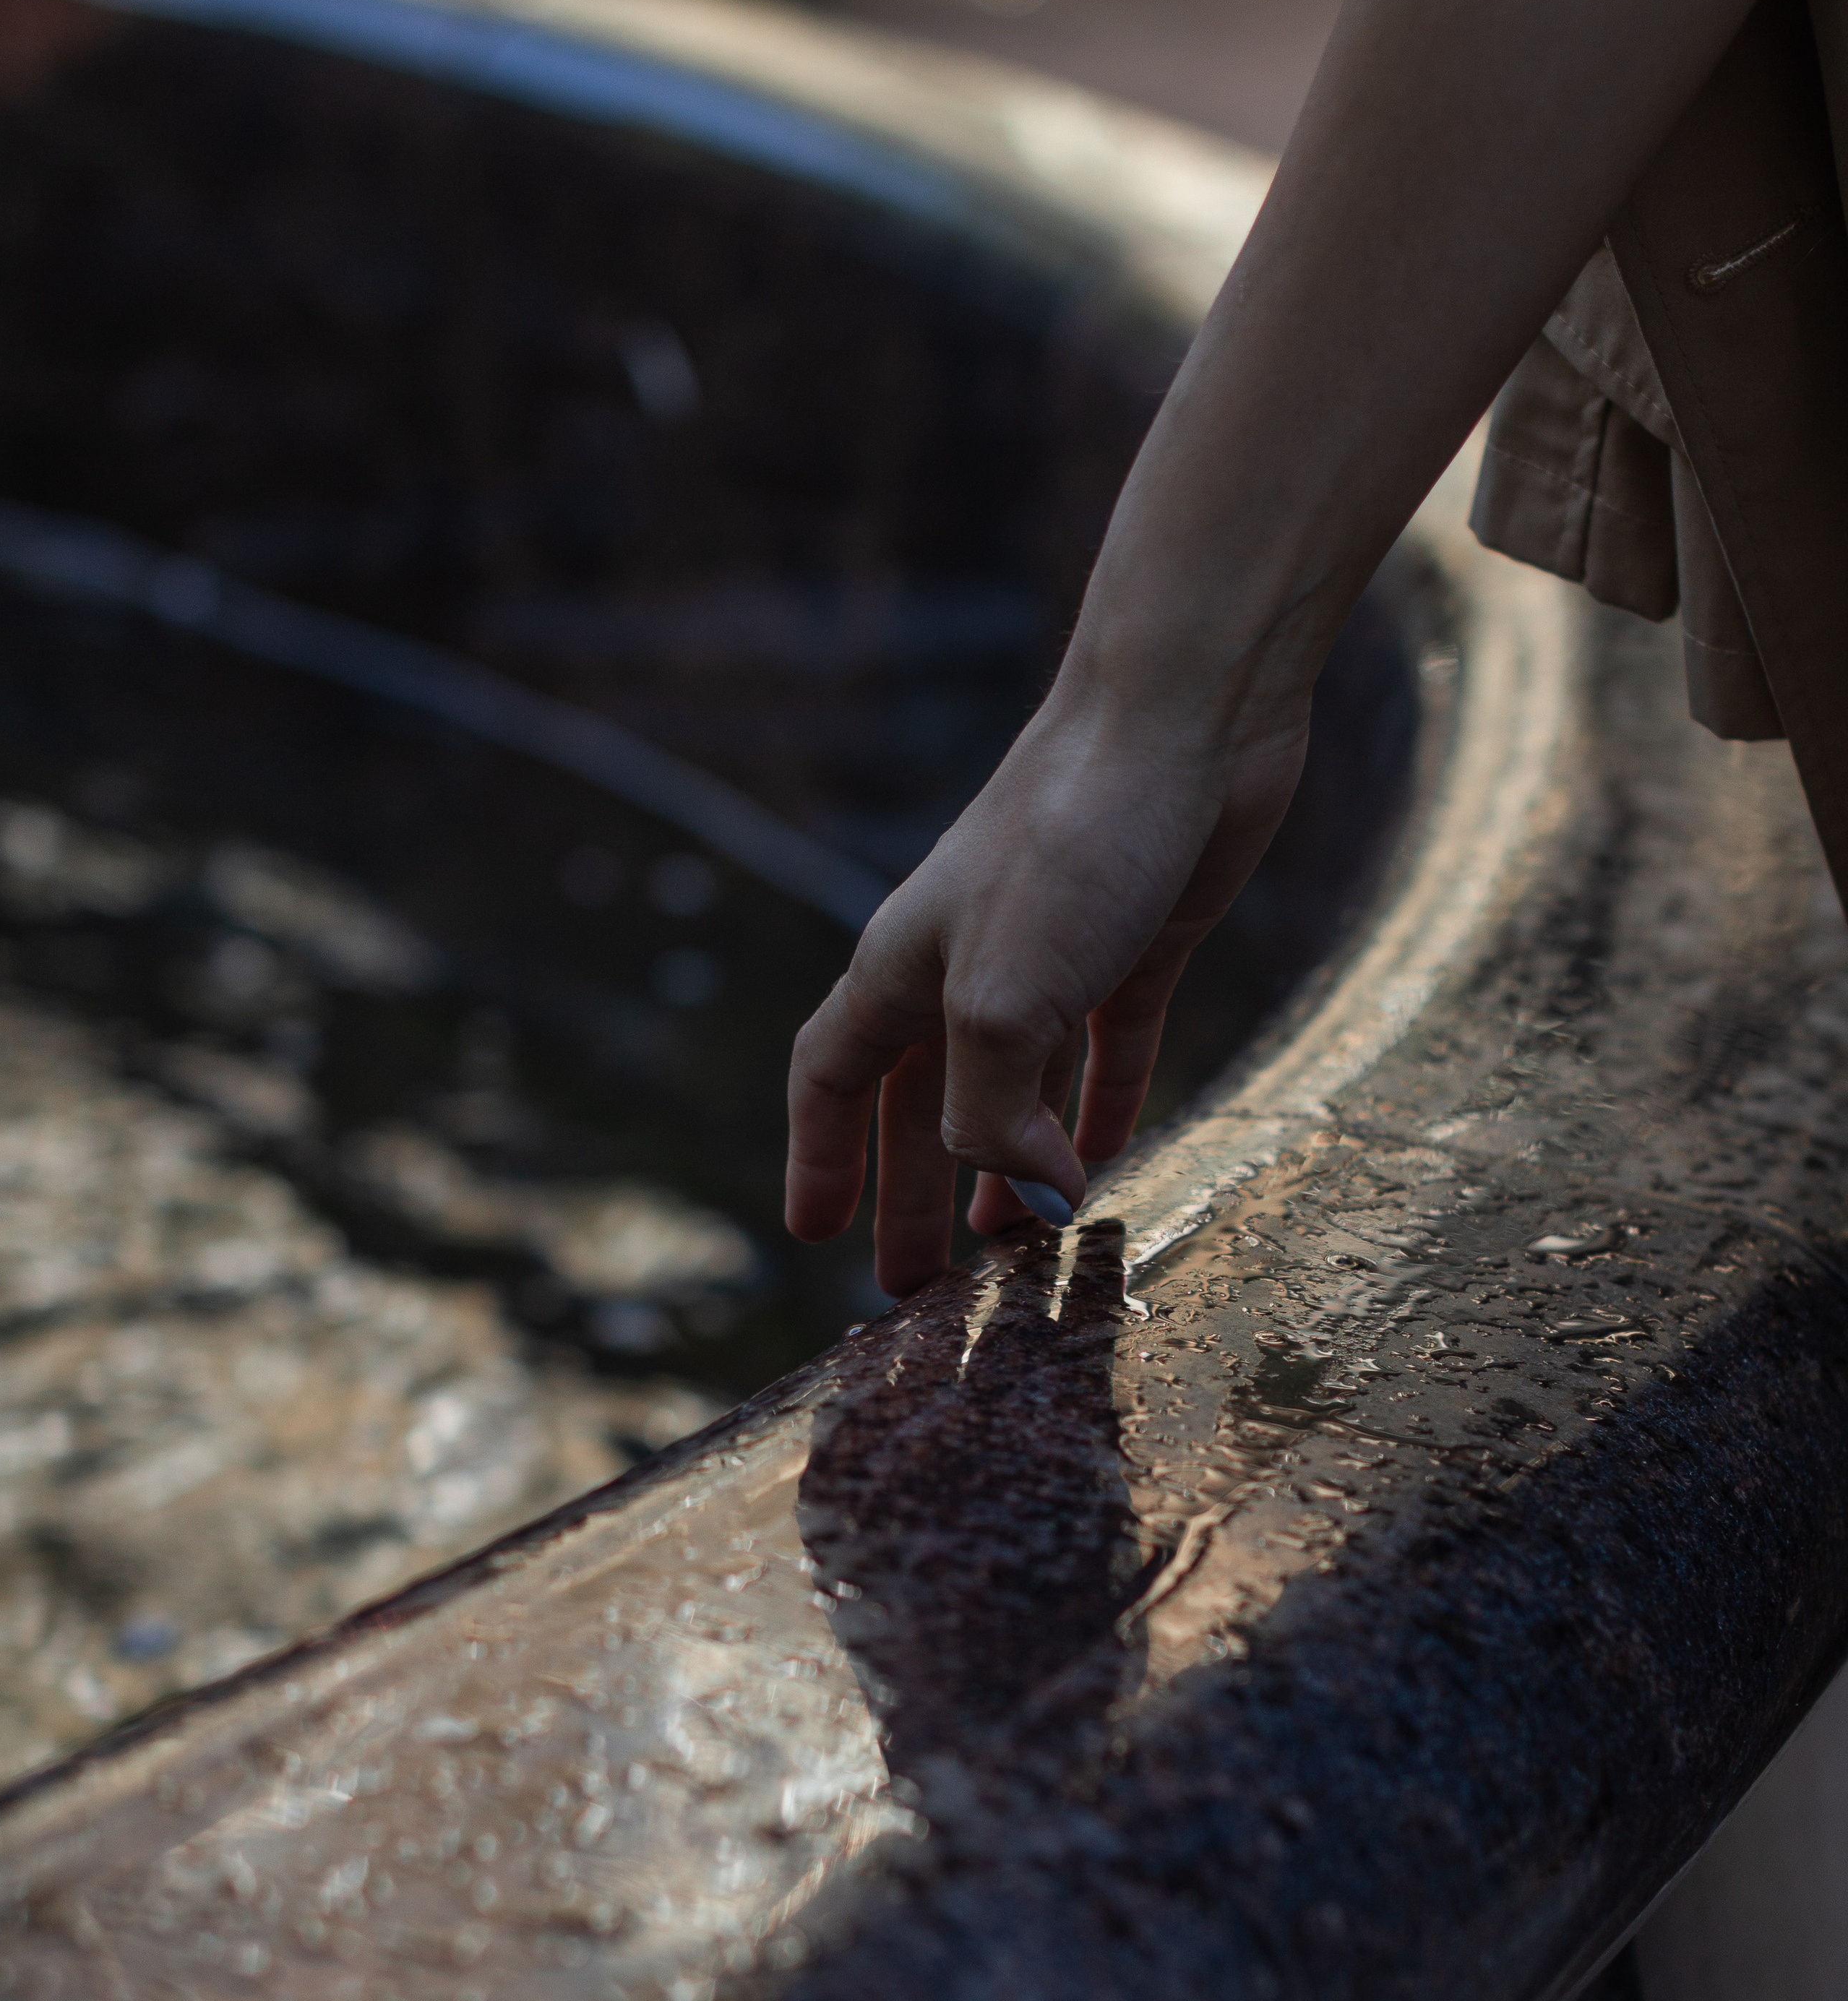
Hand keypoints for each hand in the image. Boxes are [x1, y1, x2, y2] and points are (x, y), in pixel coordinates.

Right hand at [785, 668, 1309, 1296]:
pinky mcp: (1142, 939)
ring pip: (1016, 1085)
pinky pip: (1109, 1047)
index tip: (814, 1233)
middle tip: (921, 1288)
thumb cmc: (1071, 838)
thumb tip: (1026, 1197)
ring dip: (1008, 1166)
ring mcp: (1056, 951)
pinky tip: (1107, 1156)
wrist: (1186, 712)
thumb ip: (991, 1114)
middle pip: (924, 1102)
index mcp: (905, 967)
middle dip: (916, 1193)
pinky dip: (1100, 1106)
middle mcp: (969, 961)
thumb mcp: (1003, 1001)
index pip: (834, 1076)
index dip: (820, 1155)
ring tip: (1016, 1247)